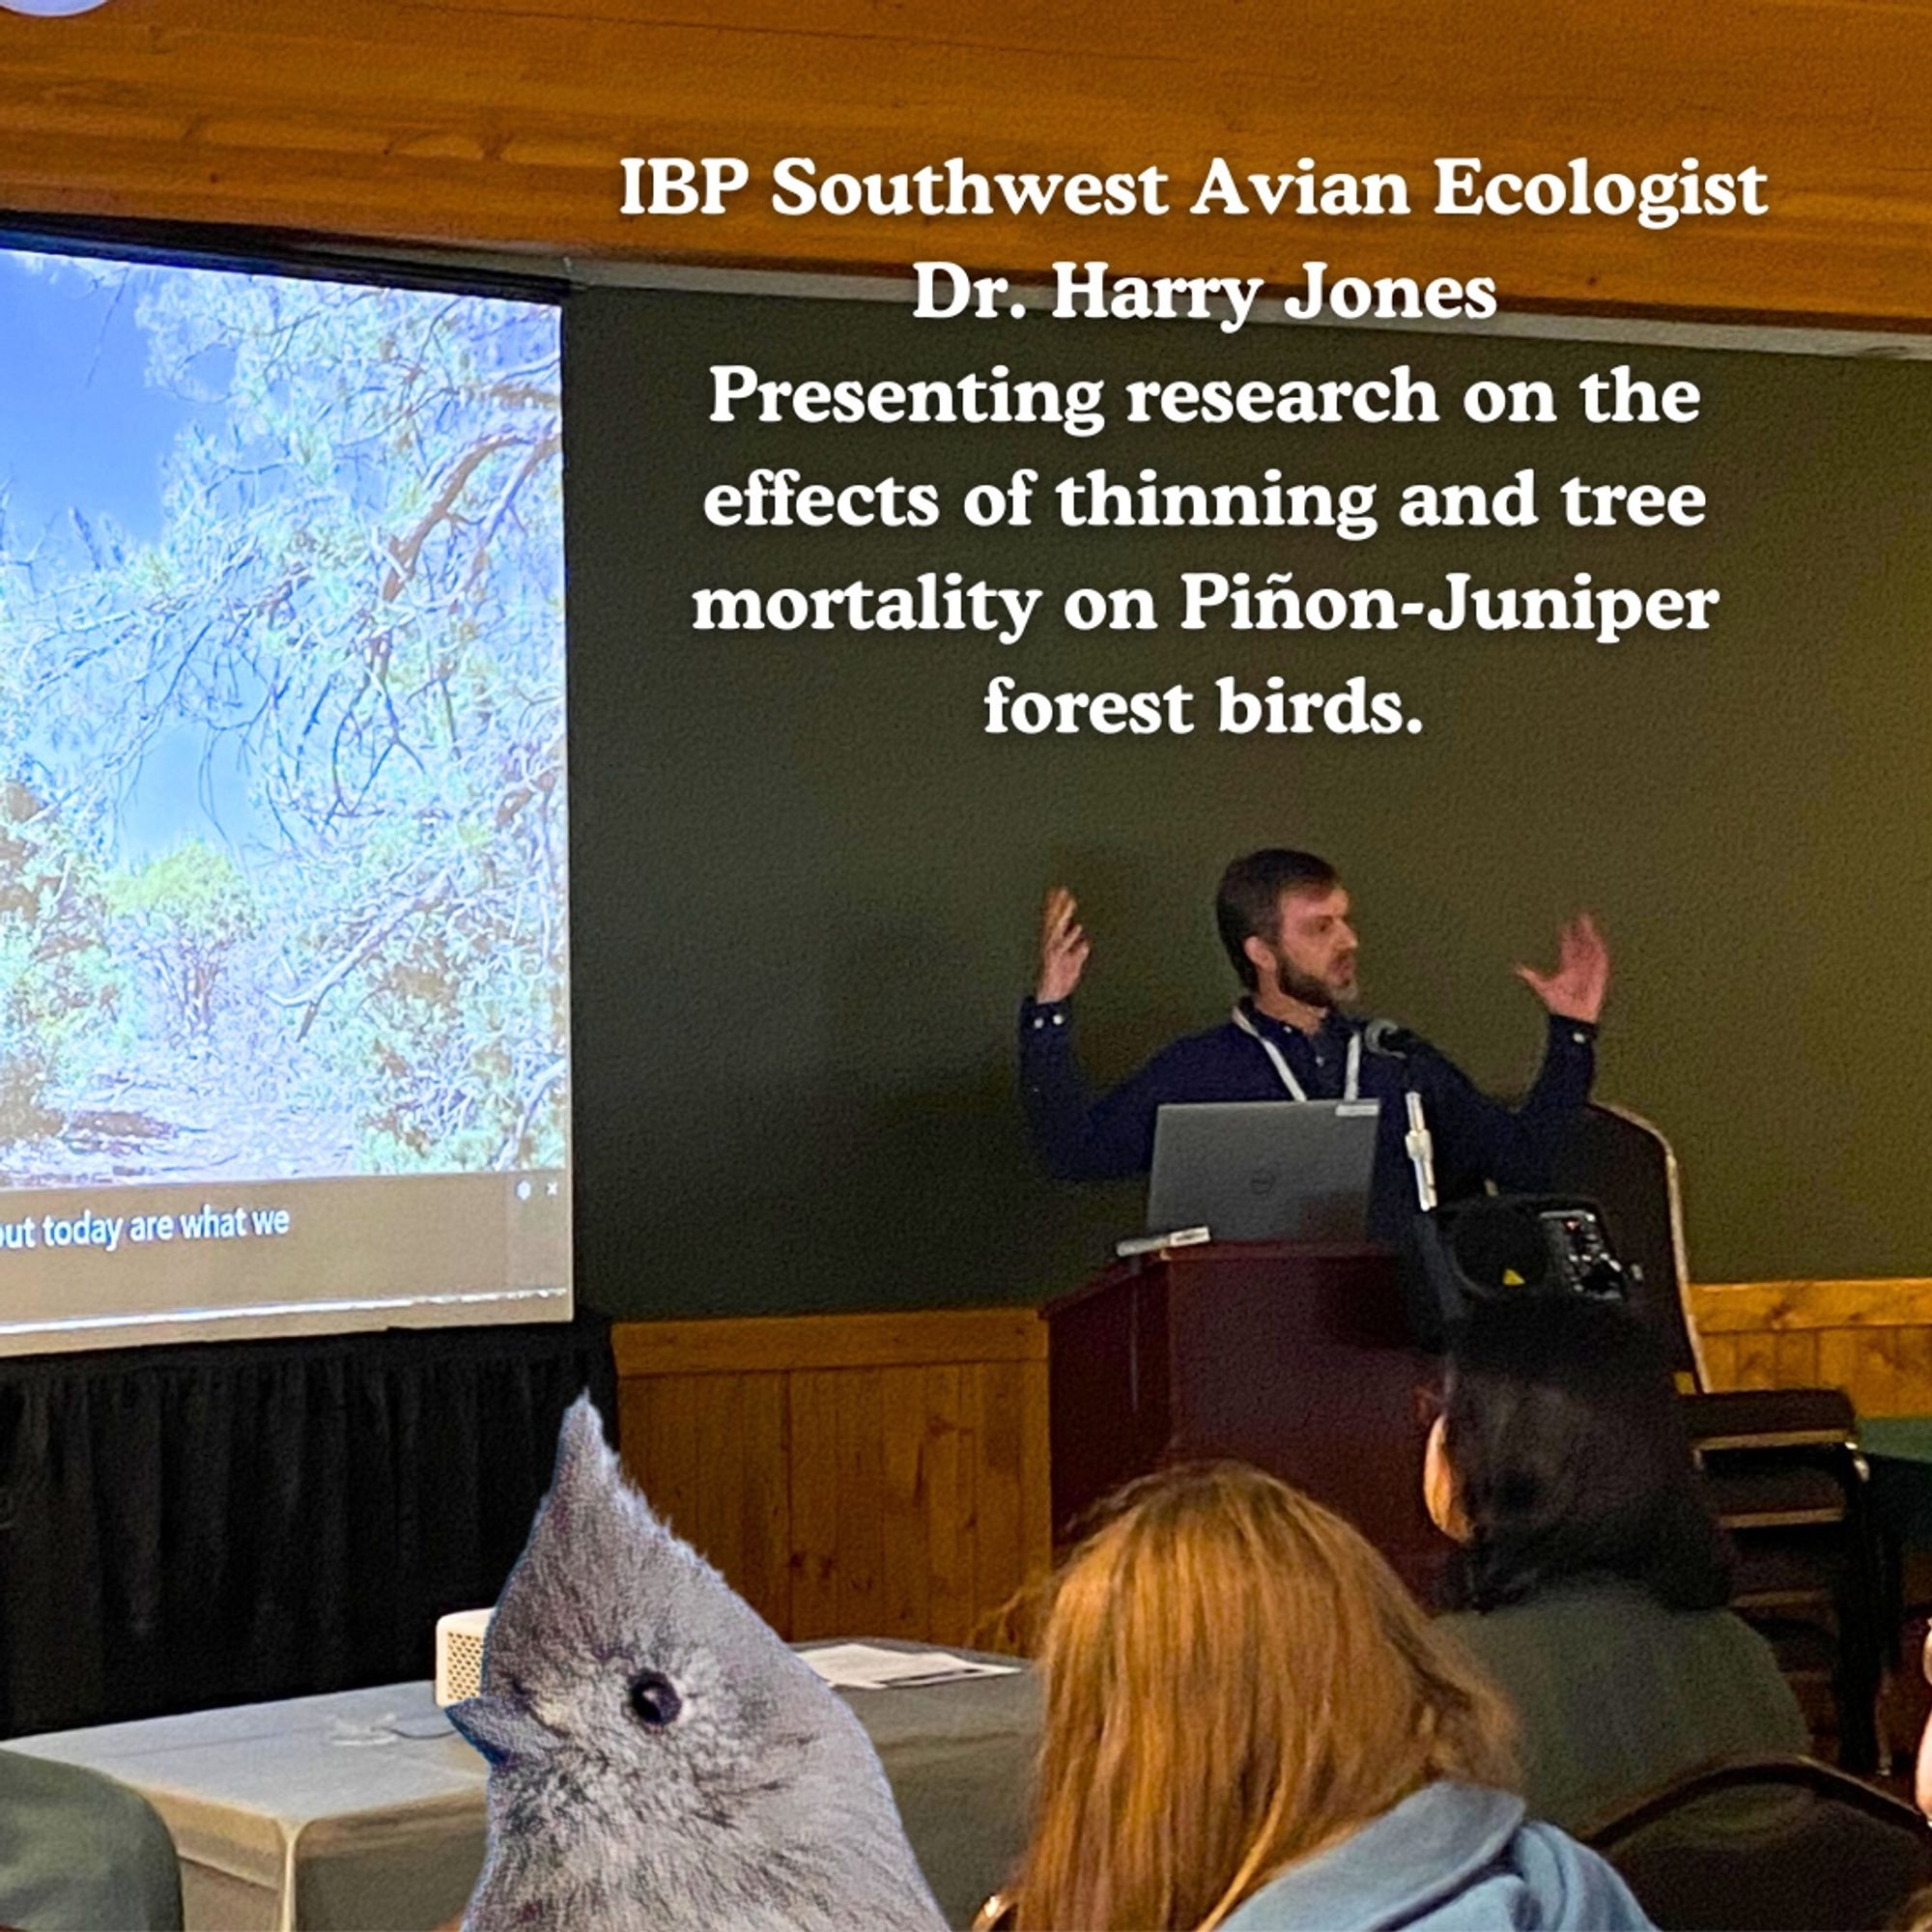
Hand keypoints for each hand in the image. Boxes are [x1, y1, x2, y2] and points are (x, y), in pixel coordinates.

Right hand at [1036, 887, 1089, 1003]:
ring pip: (1056, 930)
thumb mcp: (1073, 965)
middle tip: (1062, 891)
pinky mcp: (1054, 961)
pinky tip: (1077, 928)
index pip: (1055, 921)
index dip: (1058, 907)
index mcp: (1055, 944)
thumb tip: (1085, 944)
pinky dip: (1070, 937)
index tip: (1062, 892)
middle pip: (1053, 921)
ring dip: (1063, 916)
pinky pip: (1063, 947)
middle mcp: (1051, 945)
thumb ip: (1078, 954)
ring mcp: (1051, 952)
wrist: (1051, 997)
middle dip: (1057, 906)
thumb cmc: (1060, 982)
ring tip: (1069, 903)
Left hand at [1516, 913, 1608, 1024]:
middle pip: (1582, 945)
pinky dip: (1600, 952)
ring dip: (1591, 938)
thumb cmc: (1559, 1005)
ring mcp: (1590, 971)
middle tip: (1582, 917)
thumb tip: (1516, 969)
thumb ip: (1531, 977)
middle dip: (1582, 932)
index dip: (1567, 937)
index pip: (1568, 948)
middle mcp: (1579, 967)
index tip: (1565, 925)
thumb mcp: (1542, 987)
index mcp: (1568, 969)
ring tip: (1589, 925)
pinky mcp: (1598, 977)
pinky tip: (1598, 941)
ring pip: (1592, 950)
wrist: (1572, 1017)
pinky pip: (1601, 962)